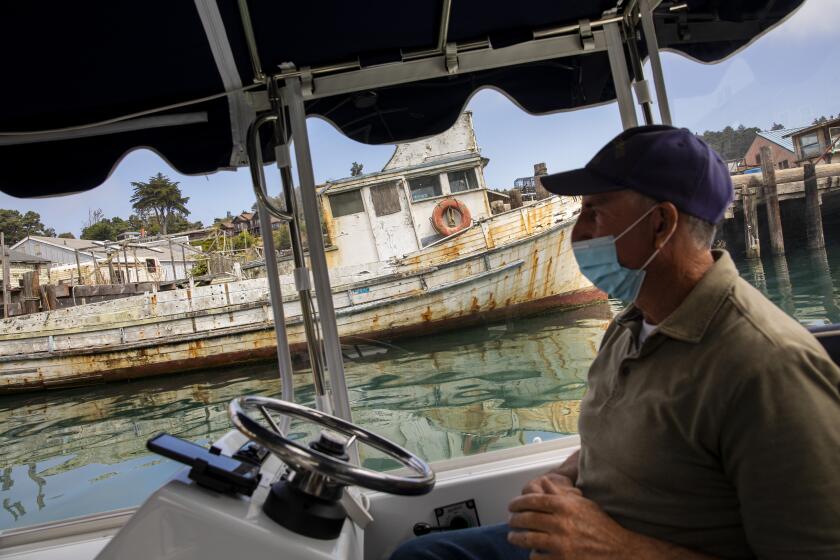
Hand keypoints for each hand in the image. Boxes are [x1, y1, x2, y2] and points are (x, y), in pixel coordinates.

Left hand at [508, 474, 630, 558]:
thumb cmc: (600, 526)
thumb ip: (561, 494)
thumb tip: (545, 481)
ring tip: (513, 537)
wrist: (619, 551)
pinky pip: (536, 557)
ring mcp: (560, 544)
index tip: (511, 506)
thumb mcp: (582, 504)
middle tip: (510, 521)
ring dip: (516, 538)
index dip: (517, 503)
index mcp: (565, 506)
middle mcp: (561, 523)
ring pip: (527, 539)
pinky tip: (532, 552)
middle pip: (526, 519)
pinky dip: (532, 554)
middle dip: (514, 520)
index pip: (532, 501)